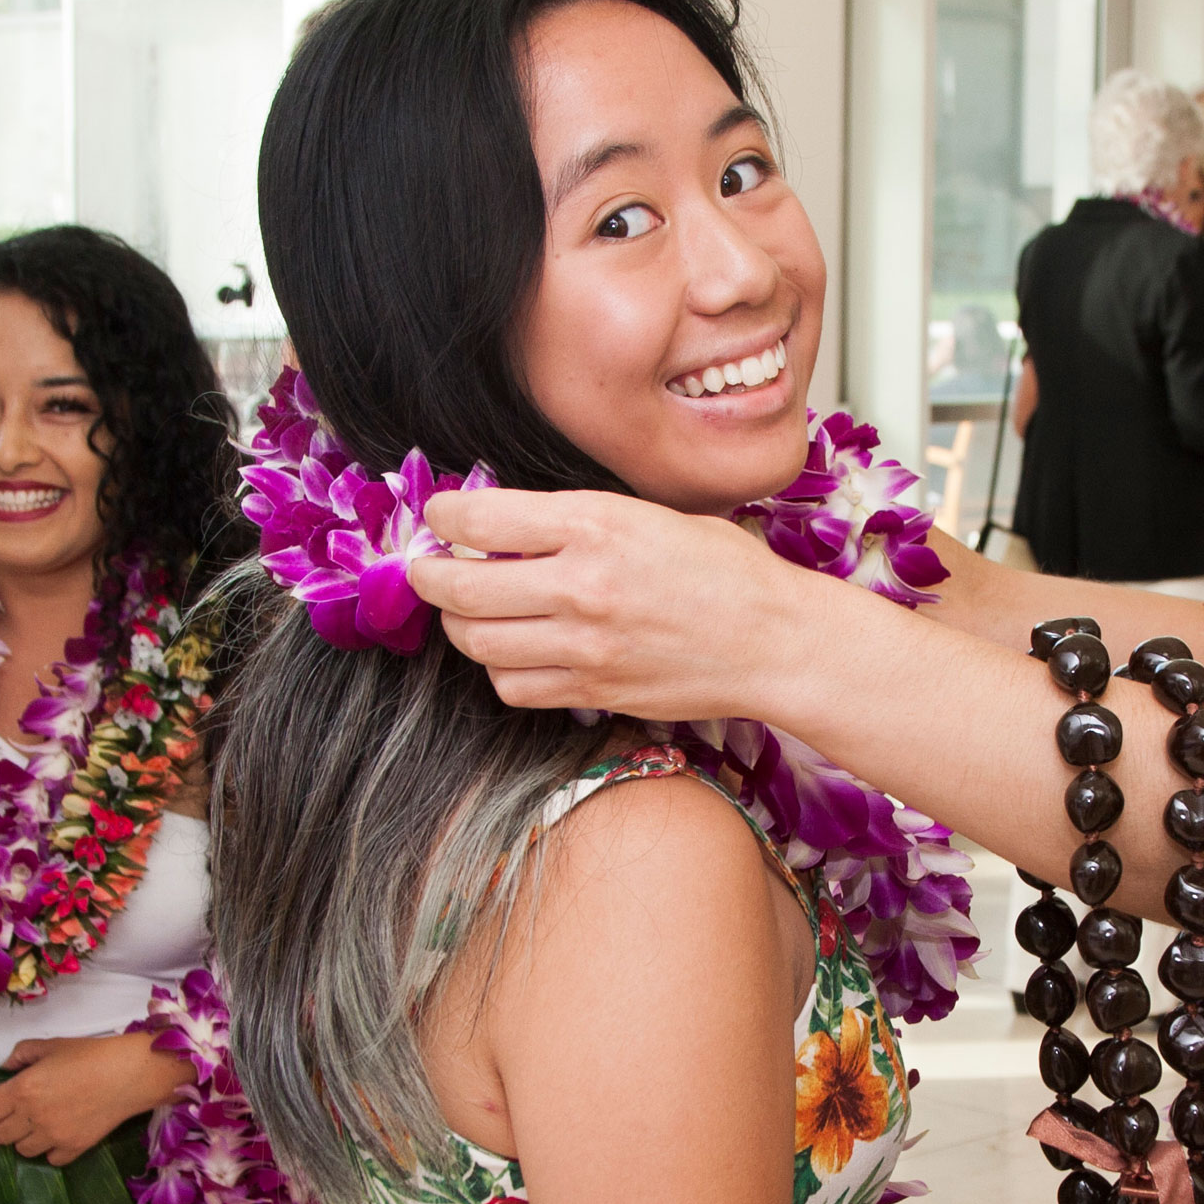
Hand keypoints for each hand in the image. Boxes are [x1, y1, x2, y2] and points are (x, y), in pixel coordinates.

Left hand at [0, 1032, 188, 1165]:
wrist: (131, 1073)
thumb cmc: (91, 1054)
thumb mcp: (53, 1045)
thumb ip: (22, 1053)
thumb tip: (6, 1067)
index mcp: (22, 1088)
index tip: (4, 1100)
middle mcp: (33, 1116)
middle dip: (7, 1123)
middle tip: (23, 1112)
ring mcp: (53, 1136)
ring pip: (22, 1150)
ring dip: (28, 1138)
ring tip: (44, 1124)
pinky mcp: (74, 1147)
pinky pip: (51, 1159)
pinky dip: (53, 1149)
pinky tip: (63, 1134)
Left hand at [414, 488, 830, 721]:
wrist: (775, 641)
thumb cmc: (726, 572)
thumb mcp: (653, 514)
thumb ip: (578, 518)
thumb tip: (506, 519)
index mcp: (596, 525)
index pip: (478, 519)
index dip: (444, 516)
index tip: (440, 518)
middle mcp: (582, 585)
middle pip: (460, 589)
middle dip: (429, 576)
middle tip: (427, 569)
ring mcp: (585, 645)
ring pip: (477, 643)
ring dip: (459, 625)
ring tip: (467, 611)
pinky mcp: (594, 689)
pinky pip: (514, 686)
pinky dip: (500, 668)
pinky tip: (514, 650)